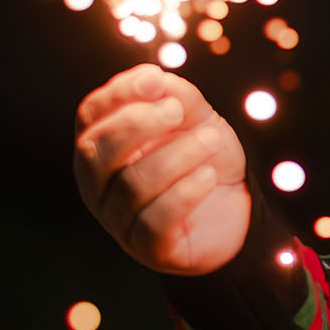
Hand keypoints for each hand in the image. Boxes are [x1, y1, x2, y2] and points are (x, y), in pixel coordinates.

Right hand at [74, 63, 250, 275]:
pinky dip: (185, 193)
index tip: (156, 80)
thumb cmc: (205, 162)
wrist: (239, 214)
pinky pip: (155, 221)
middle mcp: (99, 185)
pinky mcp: (149, 248)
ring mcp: (119, 220)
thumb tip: (157, 80)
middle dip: (137, 123)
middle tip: (178, 111)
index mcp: (102, 148)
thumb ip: (178, 98)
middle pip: (96, 150)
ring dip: (176, 155)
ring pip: (132, 184)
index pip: (89, 115)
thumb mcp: (198, 122)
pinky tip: (209, 176)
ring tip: (211, 141)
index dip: (118, 94)